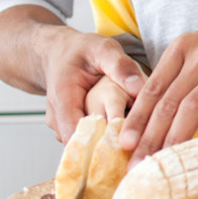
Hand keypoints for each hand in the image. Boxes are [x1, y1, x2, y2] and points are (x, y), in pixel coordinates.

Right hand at [37, 26, 143, 142]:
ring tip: (134, 144)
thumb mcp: (103, 49)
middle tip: (138, 149)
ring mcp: (60, 126)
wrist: (58, 53)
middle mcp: (57, 118)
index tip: (128, 146)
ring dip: (107, 148)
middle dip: (109, 149)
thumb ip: (120, 66)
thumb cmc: (81, 50)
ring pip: (84, 147)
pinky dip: (103, 142)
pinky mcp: (69, 129)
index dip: (101, 145)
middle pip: (82, 146)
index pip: (77, 134)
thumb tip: (140, 87)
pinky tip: (124, 139)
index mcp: (63, 98)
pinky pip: (86, 143)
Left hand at [119, 10, 197, 161]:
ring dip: (174, 138)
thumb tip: (155, 114)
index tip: (123, 144)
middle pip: (167, 102)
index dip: (136, 119)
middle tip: (136, 163)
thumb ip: (180, 75)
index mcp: (183, 49)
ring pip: (192, 107)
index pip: (152, 89)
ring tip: (163, 161)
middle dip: (149, 136)